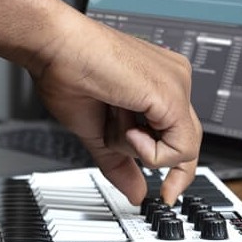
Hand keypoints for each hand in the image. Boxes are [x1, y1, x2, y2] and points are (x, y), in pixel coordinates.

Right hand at [30, 10, 201, 204]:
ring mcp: (176, 85)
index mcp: (158, 85)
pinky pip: (179, 148)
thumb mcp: (100, 134)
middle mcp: (174, 81)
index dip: (176, 168)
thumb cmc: (67, 75)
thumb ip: (120, 164)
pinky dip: (151, 152)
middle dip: (160, 162)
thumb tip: (136, 194)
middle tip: (160, 189)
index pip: (181, 133)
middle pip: (186, 142)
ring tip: (113, 119)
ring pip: (182, 147)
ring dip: (141, 149)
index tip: (165, 193)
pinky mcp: (173, 95)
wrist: (55, 48)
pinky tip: (128, 130)